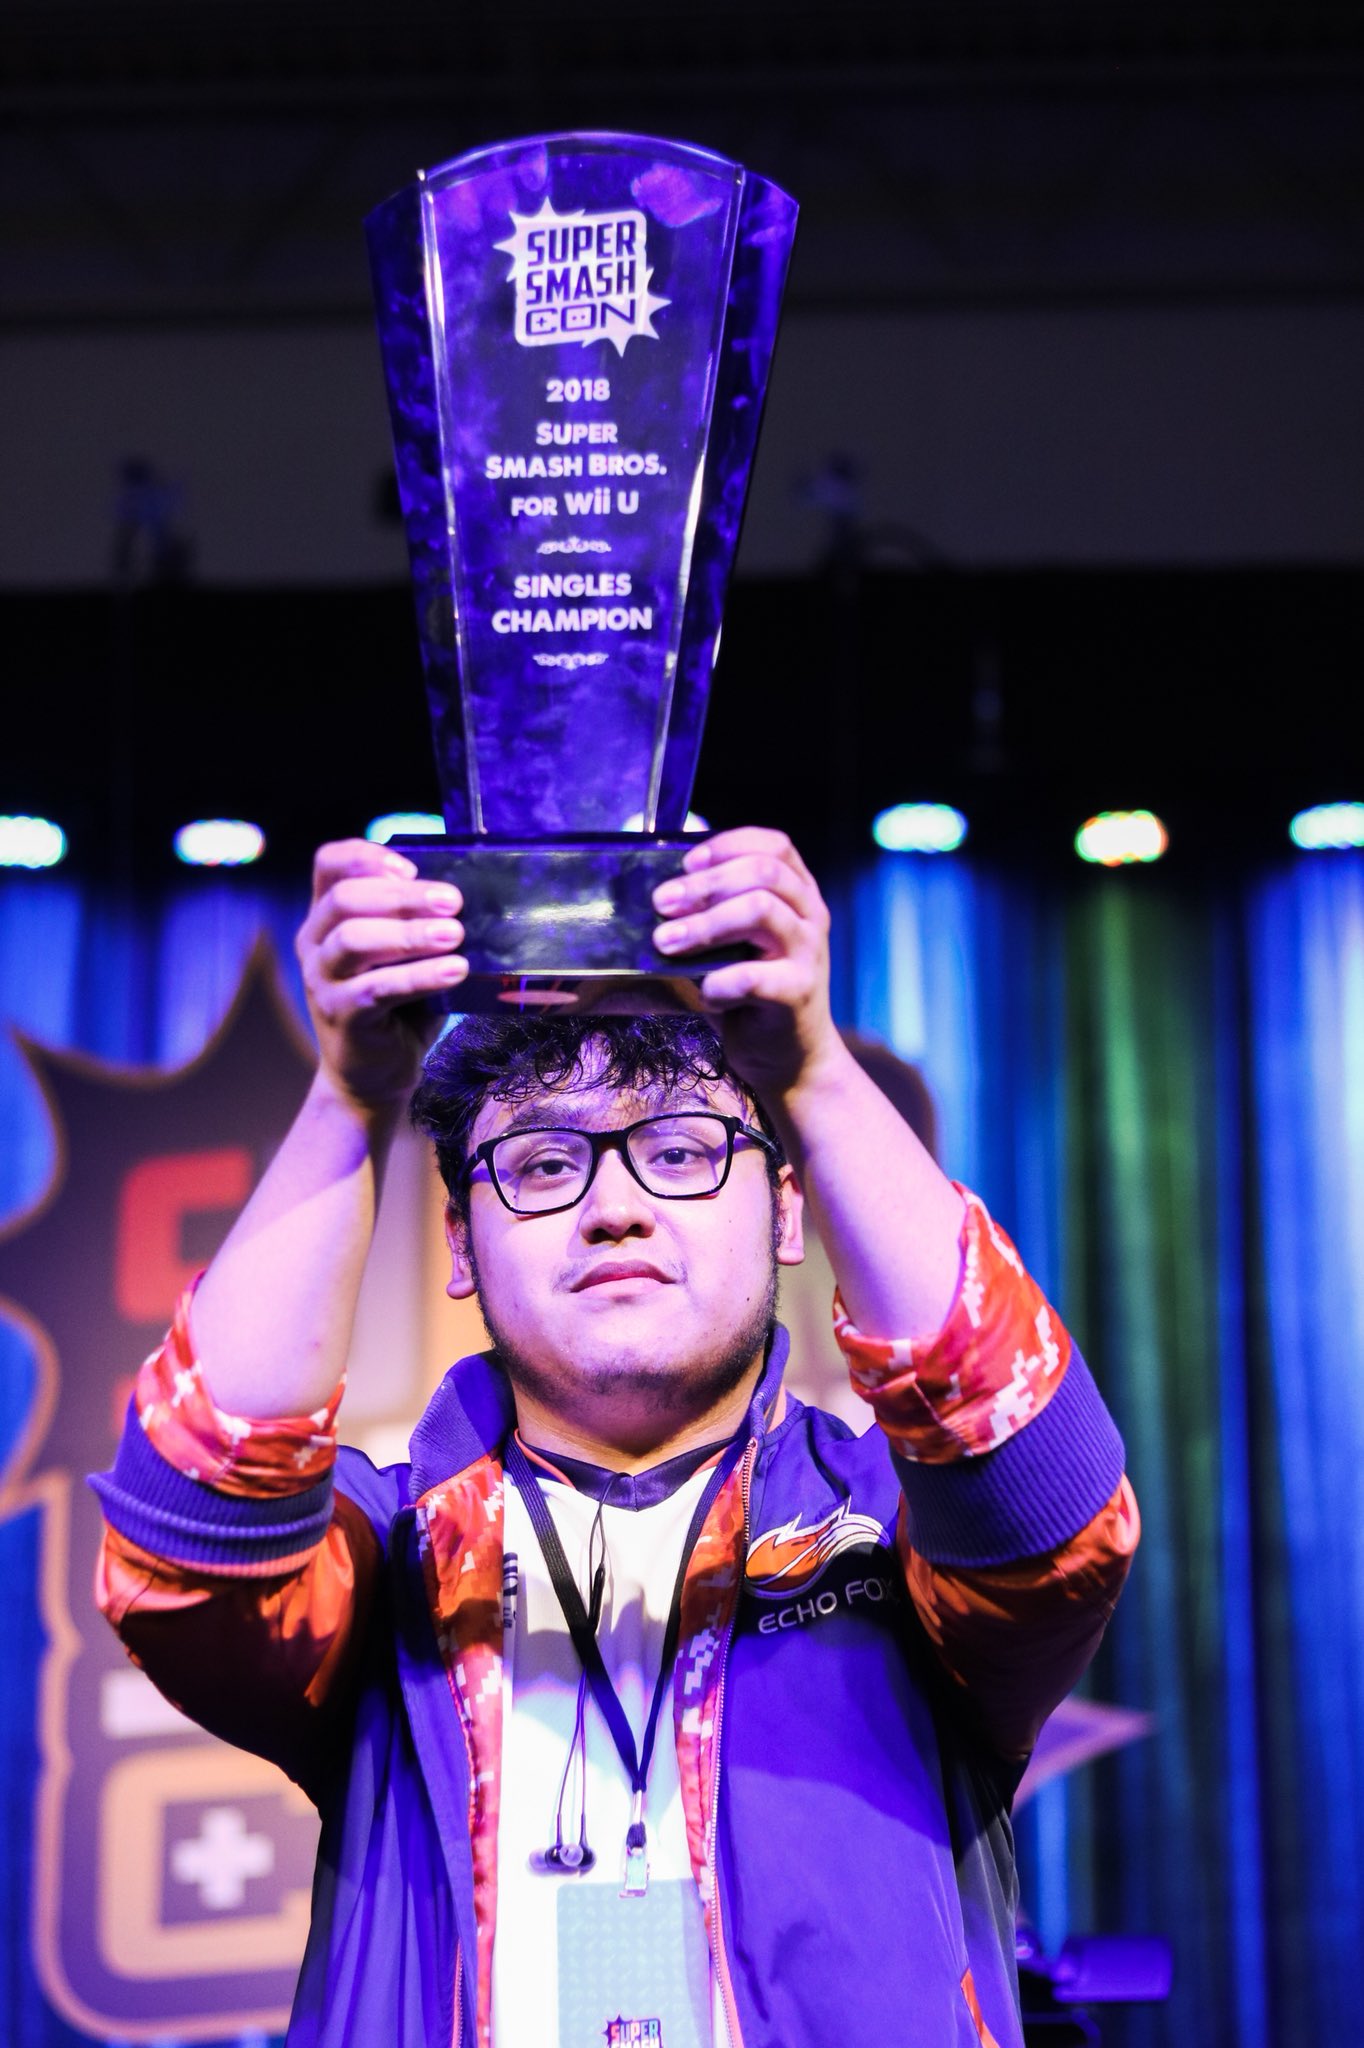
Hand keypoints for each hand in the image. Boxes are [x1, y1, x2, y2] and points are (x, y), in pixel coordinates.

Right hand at [297, 839, 467, 1109]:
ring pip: (354, 940)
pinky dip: (419, 976)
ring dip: (409, 933)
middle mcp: (315, 943)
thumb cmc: (398, 1006)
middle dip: (403, 896)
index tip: (410, 867)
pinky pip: (376, 989)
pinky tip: (455, 971)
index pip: (329, 864)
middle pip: (345, 899)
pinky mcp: (340, 1015)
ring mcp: (321, 980)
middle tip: (453, 901)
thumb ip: (416, 922)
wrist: (374, 1075)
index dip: (366, 856)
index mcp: (327, 916)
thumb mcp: (404, 955)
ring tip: (456, 935)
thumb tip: (465, 897)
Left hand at [650, 827, 839, 1100]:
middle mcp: (810, 917)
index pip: (775, 845)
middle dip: (704, 884)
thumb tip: (656, 896)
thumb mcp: (738, 945)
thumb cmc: (752, 996)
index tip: (687, 863)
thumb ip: (715, 914)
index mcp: (799, 895)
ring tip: (665, 943)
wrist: (793, 1058)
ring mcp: (809, 954)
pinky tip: (702, 992)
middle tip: (661, 903)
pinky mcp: (799, 994)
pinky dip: (719, 981)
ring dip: (704, 924)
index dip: (728, 846)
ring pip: (760, 911)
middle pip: (763, 873)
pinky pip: (755, 977)